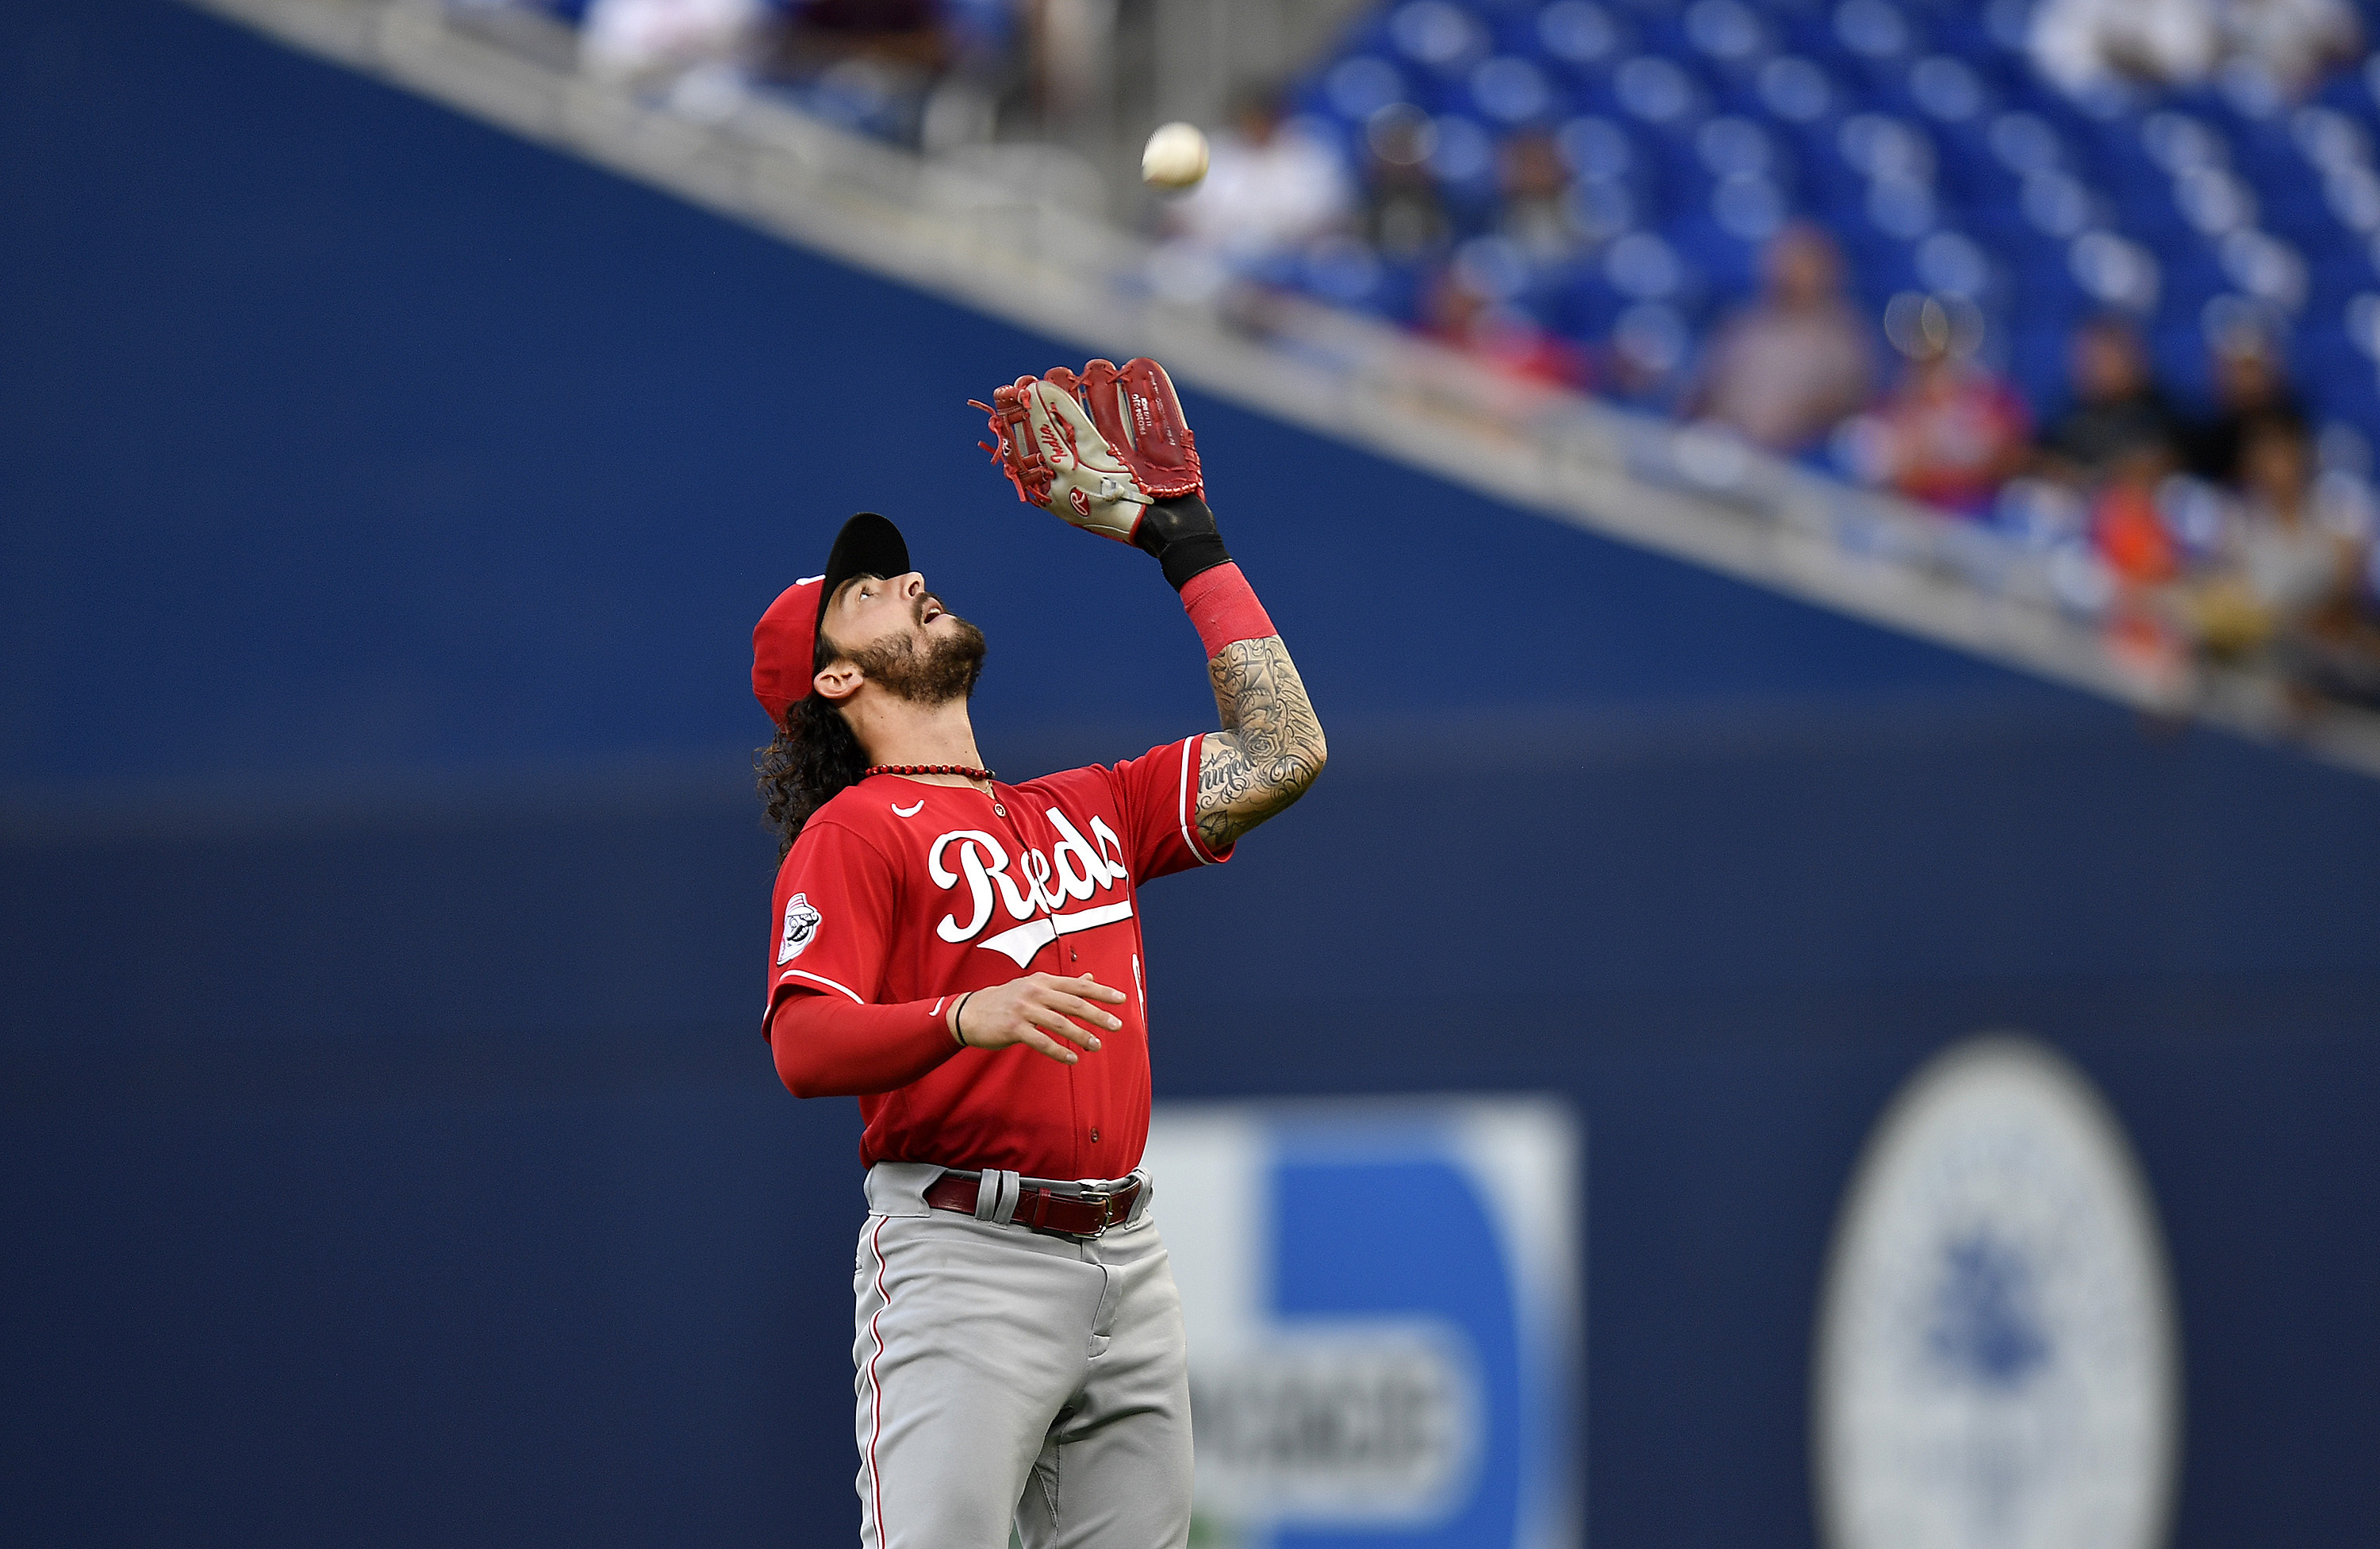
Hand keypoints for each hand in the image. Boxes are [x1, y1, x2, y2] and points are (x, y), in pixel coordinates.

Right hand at [949, 972, 1125, 1064]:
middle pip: (1073, 1003)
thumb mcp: (1033, 986)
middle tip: (1117, 1025)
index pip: (1078, 985)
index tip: (1122, 999)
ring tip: (1096, 1046)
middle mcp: (1035, 991)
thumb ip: (1062, 985)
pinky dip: (1058, 1050)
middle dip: (1098, 1015)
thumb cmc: (1006, 1000)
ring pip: (1060, 1023)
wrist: (969, 1012)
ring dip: (1081, 1035)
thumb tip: (1090, 977)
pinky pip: (1041, 1041)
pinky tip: (1072, 1058)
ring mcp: (1023, 1009)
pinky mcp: (1014, 1028)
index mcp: (1042, 980)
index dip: (1101, 991)